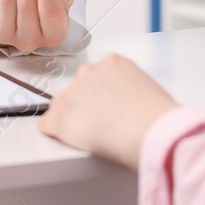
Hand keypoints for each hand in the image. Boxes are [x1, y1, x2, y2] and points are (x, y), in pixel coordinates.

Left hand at [37, 53, 179, 168]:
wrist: (152, 132)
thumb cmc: (157, 117)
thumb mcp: (147, 89)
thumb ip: (128, 88)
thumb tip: (124, 104)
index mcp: (112, 63)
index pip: (95, 76)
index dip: (101, 97)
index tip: (107, 109)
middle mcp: (89, 72)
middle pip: (77, 90)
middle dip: (86, 106)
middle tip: (103, 125)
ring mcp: (72, 94)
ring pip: (62, 107)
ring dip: (73, 120)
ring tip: (94, 136)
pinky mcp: (60, 118)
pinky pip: (47, 125)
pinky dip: (57, 134)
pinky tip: (72, 141)